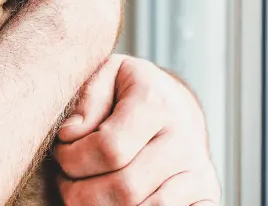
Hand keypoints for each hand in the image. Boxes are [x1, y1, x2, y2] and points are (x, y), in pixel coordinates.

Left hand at [54, 54, 220, 205]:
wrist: (175, 102)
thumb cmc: (129, 90)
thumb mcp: (105, 75)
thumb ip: (86, 100)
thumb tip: (70, 134)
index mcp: (156, 103)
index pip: (109, 148)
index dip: (72, 158)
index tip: (61, 152)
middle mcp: (183, 139)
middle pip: (124, 188)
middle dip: (80, 191)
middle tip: (65, 180)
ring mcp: (198, 171)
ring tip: (84, 191)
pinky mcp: (206, 194)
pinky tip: (113, 203)